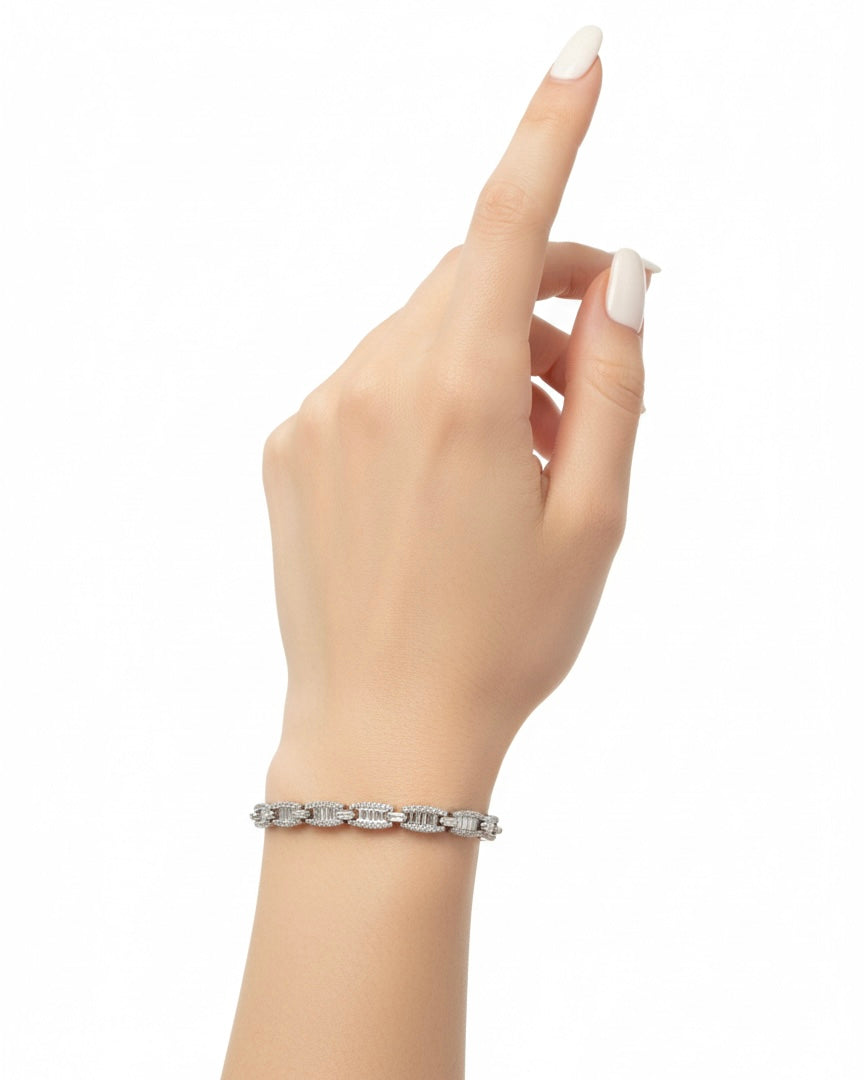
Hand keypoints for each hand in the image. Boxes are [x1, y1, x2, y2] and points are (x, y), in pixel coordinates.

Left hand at [262, 26, 655, 797]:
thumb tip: (624, 273)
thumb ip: (615, 380)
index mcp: (461, 396)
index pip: (509, 223)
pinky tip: (449, 474)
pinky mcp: (287, 444)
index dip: (551, 131)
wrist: (383, 729)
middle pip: (473, 279)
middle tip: (588, 379)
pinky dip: (422, 391)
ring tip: (521, 453)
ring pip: (422, 328)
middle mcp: (375, 383)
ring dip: (484, 356)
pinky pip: (370, 376)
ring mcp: (319, 412)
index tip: (581, 57)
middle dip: (542, 302)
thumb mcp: (596, 517)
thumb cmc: (503, 638)